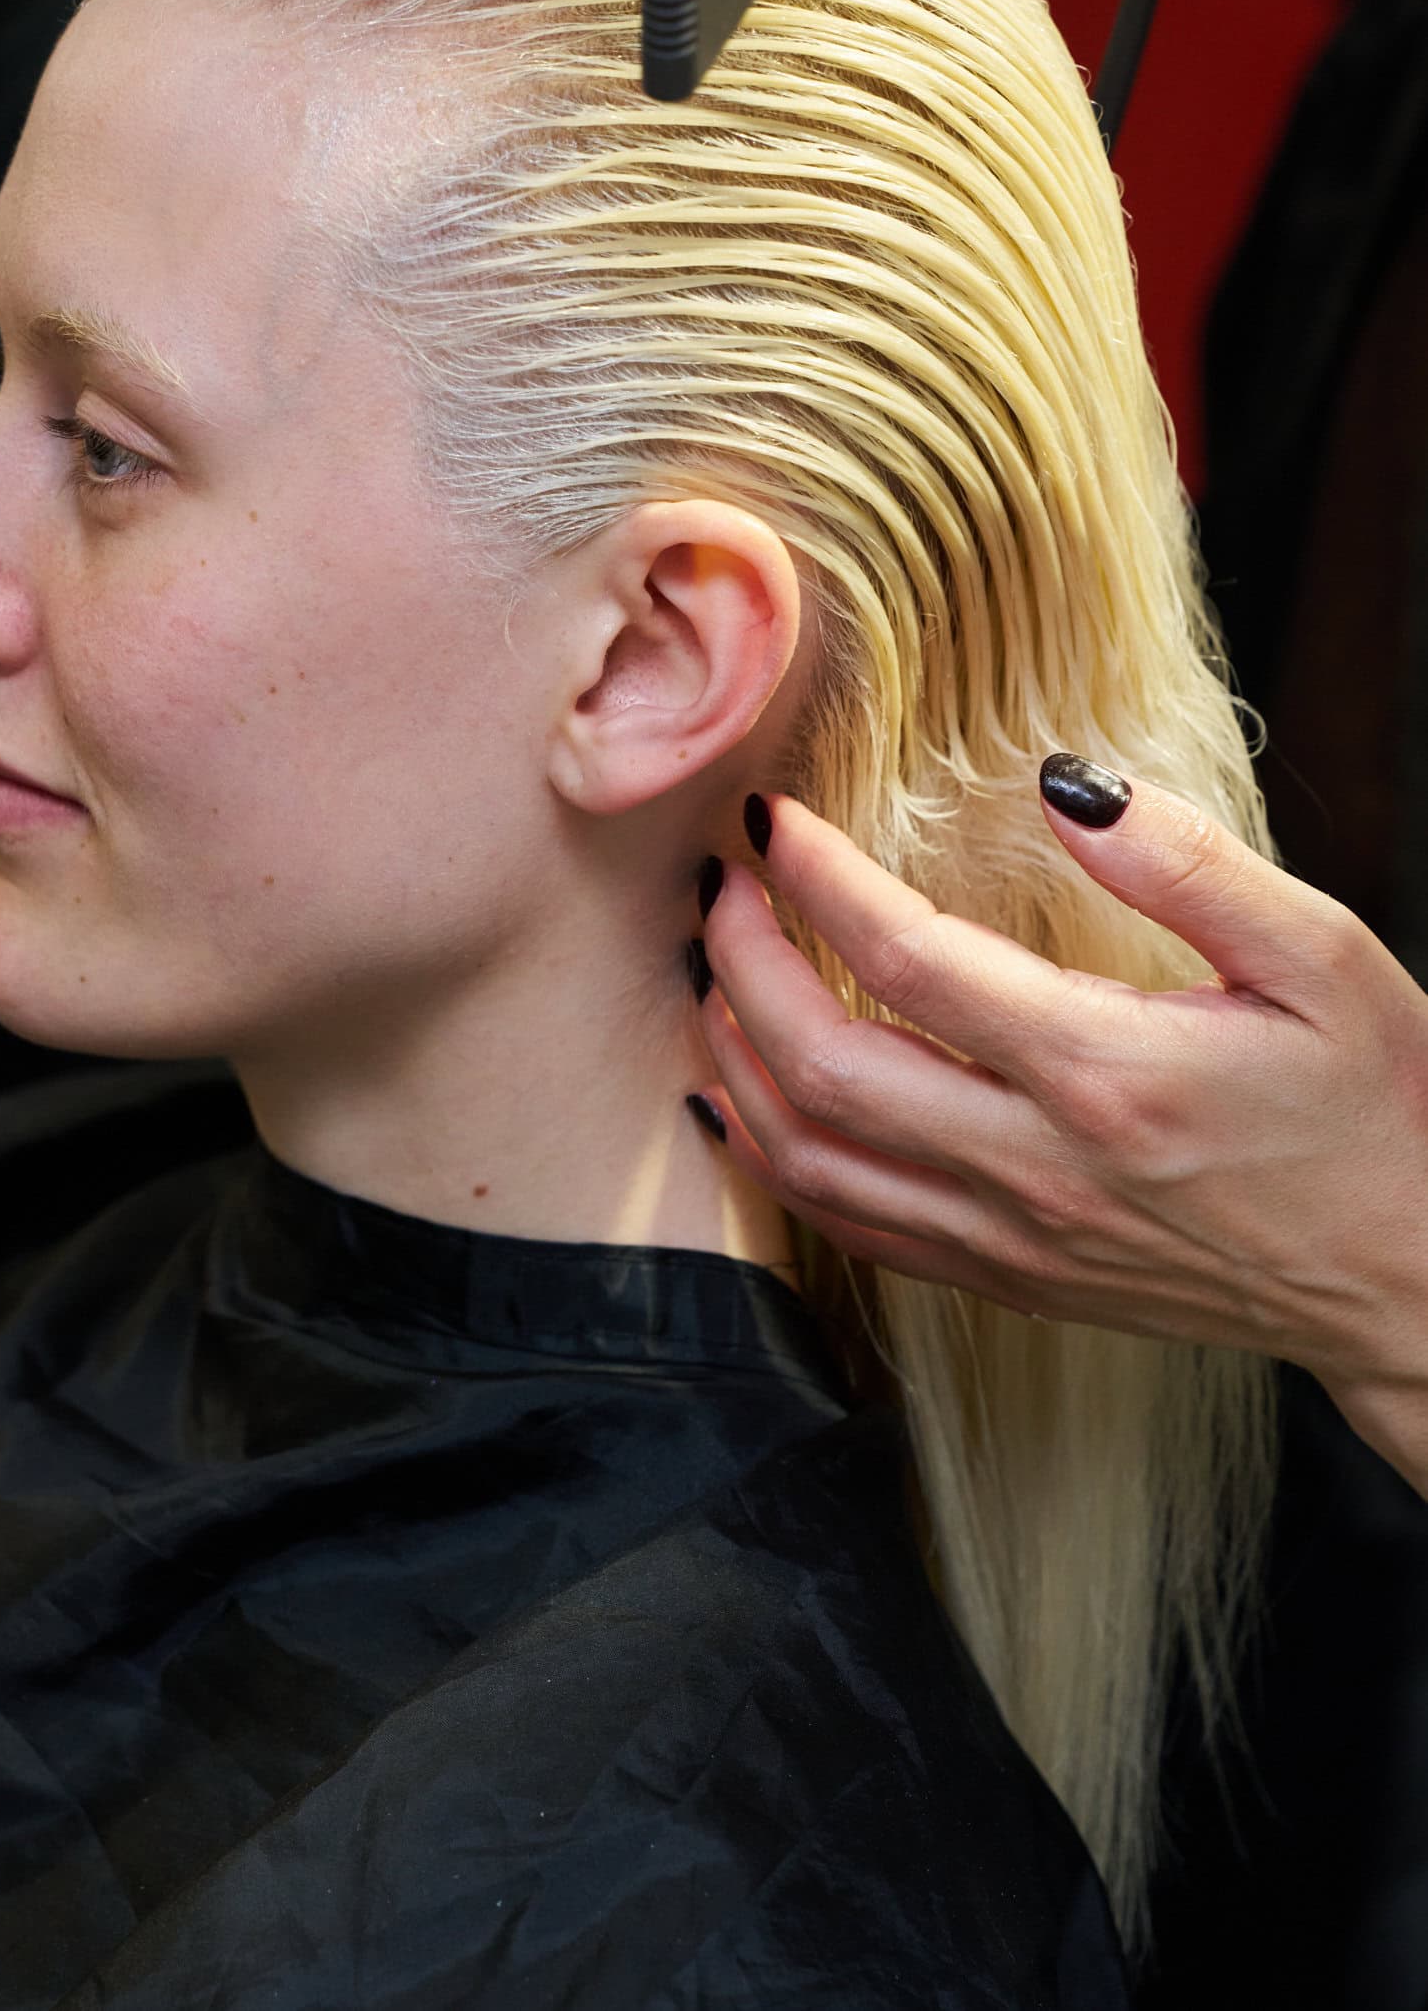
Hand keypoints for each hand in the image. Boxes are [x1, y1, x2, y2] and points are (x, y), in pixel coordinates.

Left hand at [695, 768, 1427, 1494]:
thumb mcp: (1322, 958)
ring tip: (711, 971)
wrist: (1413, 1285)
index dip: (816, 879)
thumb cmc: (1380, 1113)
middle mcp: (1037, 1169)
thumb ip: (1186, 865)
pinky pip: (850, 1229)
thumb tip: (1062, 782)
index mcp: (1106, 1074)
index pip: (905, 962)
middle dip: (738, 962)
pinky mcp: (1010, 1283)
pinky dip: (773, 1158)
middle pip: (822, 1066)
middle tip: (717, 882)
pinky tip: (743, 1098)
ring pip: (813, 1161)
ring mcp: (1013, 1241)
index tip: (774, 817)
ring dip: (735, 1058)